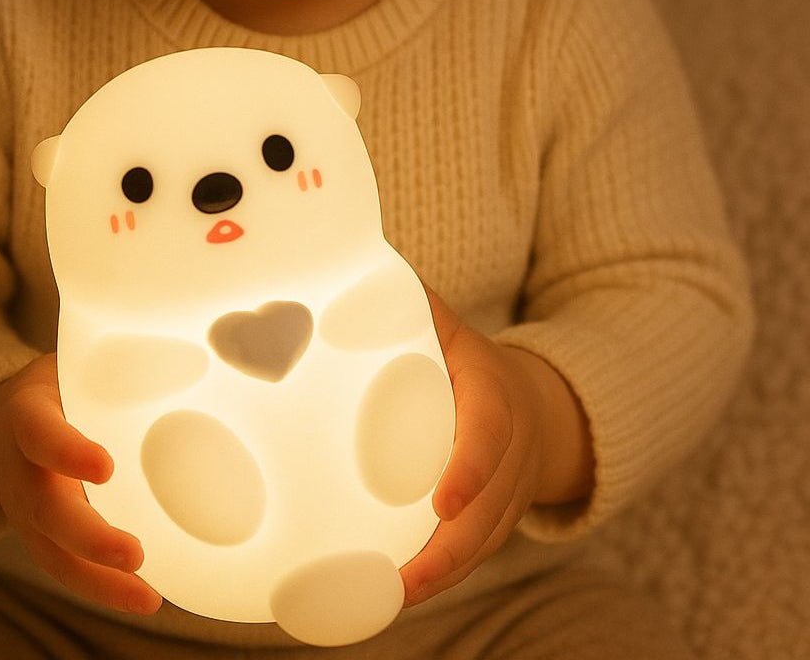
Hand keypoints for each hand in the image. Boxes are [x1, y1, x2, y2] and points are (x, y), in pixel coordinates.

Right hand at [0, 353, 161, 614]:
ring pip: (54, 555)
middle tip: (133, 552)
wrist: (5, 420)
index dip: (67, 451)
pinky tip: (146, 598)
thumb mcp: (77, 361)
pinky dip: (105, 588)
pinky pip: (69, 569)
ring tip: (146, 595)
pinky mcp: (42, 539)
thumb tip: (191, 342)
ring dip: (99, 580)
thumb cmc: (62, 385)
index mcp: (26, 416)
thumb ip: (119, 359)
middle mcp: (19, 470)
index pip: (40, 433)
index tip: (105, 467)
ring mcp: (26, 513)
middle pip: (46, 510)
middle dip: (88, 536)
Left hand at [400, 289, 592, 606]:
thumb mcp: (446, 325)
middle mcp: (513, 449)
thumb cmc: (469, 359)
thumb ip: (410, 306)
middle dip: (452, 548)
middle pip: (490, 506)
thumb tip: (347, 282)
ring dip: (444, 574)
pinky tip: (397, 596)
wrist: (534, 399)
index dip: (470, 468)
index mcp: (494, 395)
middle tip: (404, 580)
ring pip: (486, 541)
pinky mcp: (501, 517)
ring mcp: (511, 490)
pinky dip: (445, 576)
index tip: (443, 504)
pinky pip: (479, 553)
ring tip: (390, 599)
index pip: (489, 433)